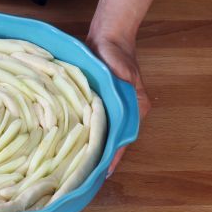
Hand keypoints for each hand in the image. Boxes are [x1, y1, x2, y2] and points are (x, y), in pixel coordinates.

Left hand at [85, 33, 150, 177]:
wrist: (108, 36)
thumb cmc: (116, 52)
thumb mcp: (123, 66)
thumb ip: (125, 79)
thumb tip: (125, 88)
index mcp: (135, 107)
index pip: (125, 137)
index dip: (114, 155)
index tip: (103, 171)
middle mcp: (126, 111)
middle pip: (114, 139)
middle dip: (101, 156)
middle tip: (85, 174)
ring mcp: (113, 108)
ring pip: (103, 132)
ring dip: (93, 146)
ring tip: (79, 164)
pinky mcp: (100, 103)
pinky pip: (94, 122)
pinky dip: (87, 132)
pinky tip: (75, 142)